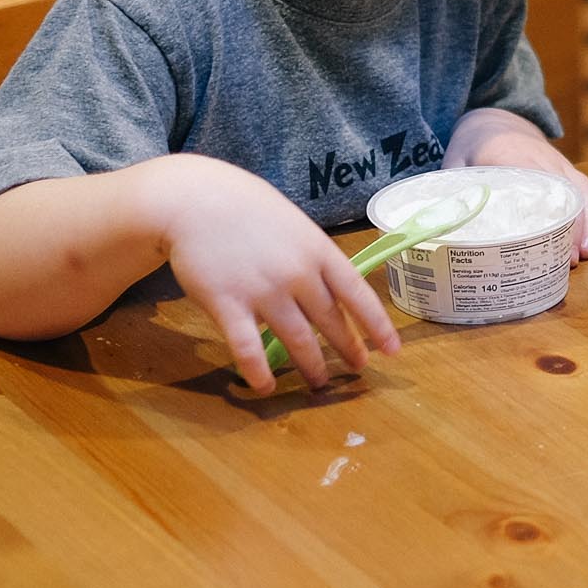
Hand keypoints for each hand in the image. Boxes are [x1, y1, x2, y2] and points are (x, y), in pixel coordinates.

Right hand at [150, 156, 399, 396]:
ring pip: (298, 340)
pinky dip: (259, 373)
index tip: (392, 349)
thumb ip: (313, 256)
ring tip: (318, 382)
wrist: (195, 200)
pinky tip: (265, 387)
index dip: (377, 325)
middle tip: (357, 368)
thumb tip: (332, 289)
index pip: (358, 294)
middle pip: (331, 321)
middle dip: (347, 348)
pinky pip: (249, 349)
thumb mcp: (294, 224)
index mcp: (318, 251)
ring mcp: (264, 291)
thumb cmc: (247, 208)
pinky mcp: (228, 305)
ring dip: (311, 366)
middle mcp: (298, 274)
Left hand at [446, 108, 587, 258]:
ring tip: (583, 255)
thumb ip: (453, 192)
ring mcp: (558, 163)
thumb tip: (445, 229)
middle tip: (569, 261)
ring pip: (583, 191)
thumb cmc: (473, 145)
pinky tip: (587, 240)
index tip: (547, 242)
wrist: (496, 118)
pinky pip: (586, 190)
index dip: (544, 213)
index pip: (533, 182)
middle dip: (573, 227)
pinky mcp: (567, 170)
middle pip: (565, 191)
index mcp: (510, 155)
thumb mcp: (454, 163)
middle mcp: (541, 158)